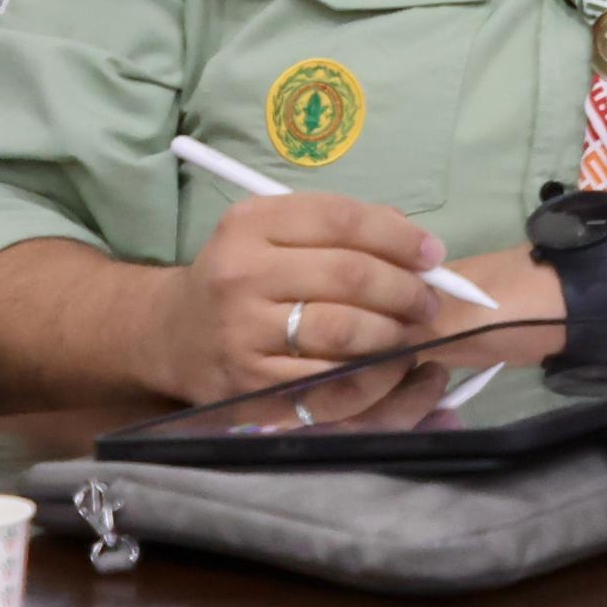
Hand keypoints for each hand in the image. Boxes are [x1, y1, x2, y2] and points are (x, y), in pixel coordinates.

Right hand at [141, 191, 450, 402]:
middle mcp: (240, 276)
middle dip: (405, 289)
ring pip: (343, 331)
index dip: (399, 237)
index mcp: (250, 226)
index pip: (342, 220)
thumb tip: (421, 247)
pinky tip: (387, 369)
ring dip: (393, 333)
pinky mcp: (246, 387)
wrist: (172, 334)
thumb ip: (343, 229)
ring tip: (411, 333)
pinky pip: (327, 385)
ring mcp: (241, 334)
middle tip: (429, 301)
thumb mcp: (276, 232)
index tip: (433, 254)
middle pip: (349, 276)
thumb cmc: (244, 275)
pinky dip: (371, 378)